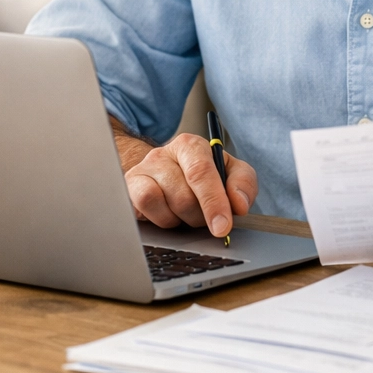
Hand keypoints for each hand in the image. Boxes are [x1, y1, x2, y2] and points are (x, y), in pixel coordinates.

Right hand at [119, 131, 257, 237]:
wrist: (164, 174)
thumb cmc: (201, 175)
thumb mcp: (229, 172)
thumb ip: (243, 183)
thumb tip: (239, 204)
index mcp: (191, 145)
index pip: (201, 172)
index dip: (214, 202)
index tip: (223, 227)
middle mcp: (163, 154)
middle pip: (184, 196)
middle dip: (199, 216)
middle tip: (203, 216)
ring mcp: (143, 170)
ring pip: (164, 205)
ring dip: (180, 219)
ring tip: (184, 213)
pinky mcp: (129, 187)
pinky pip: (143, 208)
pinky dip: (160, 219)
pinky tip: (167, 215)